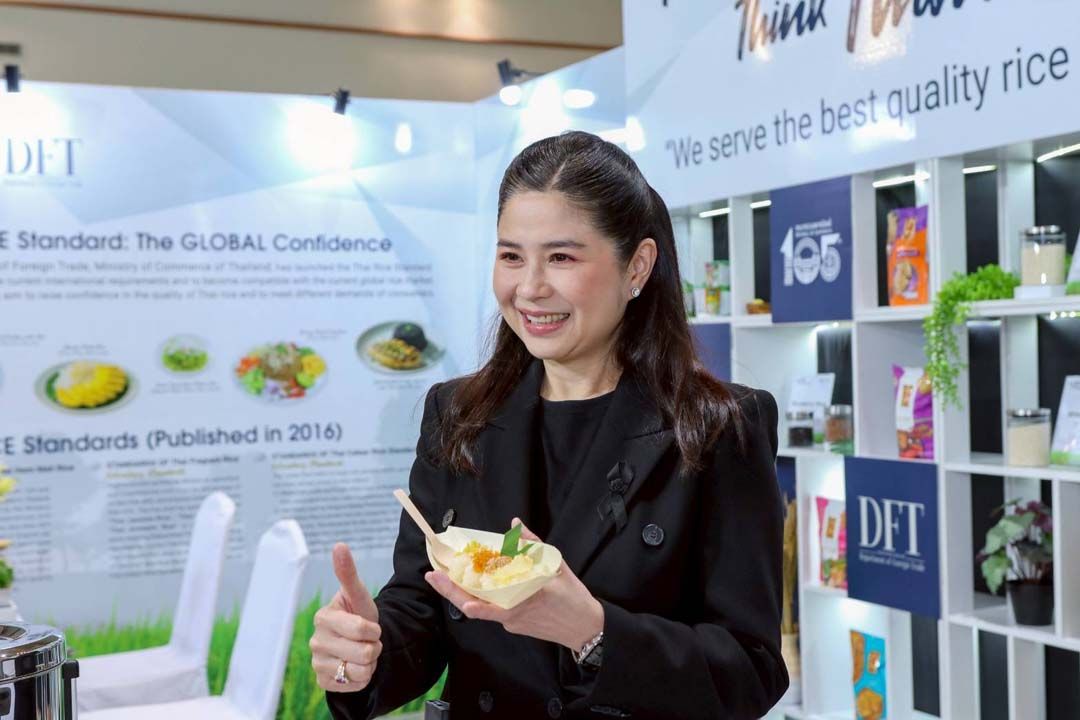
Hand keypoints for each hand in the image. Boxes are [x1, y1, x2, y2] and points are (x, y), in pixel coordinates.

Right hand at [310, 543, 382, 691]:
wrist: (357, 642)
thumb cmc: (357, 615)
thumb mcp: (358, 595)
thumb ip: (348, 573)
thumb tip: (339, 545)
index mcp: (323, 617)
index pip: (362, 629)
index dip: (374, 629)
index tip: (370, 625)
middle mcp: (315, 642)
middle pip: (364, 653)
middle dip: (373, 647)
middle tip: (366, 641)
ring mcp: (317, 663)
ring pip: (361, 670)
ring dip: (370, 663)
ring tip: (361, 653)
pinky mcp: (323, 682)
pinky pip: (355, 684)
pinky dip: (362, 677)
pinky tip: (355, 666)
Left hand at [425, 519, 604, 652]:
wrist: (585, 629)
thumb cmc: (572, 598)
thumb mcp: (556, 566)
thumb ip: (532, 544)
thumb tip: (514, 524)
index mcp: (521, 597)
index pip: (481, 598)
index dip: (458, 589)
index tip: (442, 576)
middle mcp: (511, 613)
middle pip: (472, 605)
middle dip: (449, 591)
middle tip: (432, 575)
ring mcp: (510, 622)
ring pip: (480, 608)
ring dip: (461, 593)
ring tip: (445, 578)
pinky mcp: (513, 626)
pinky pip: (492, 610)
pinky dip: (481, 598)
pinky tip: (473, 585)